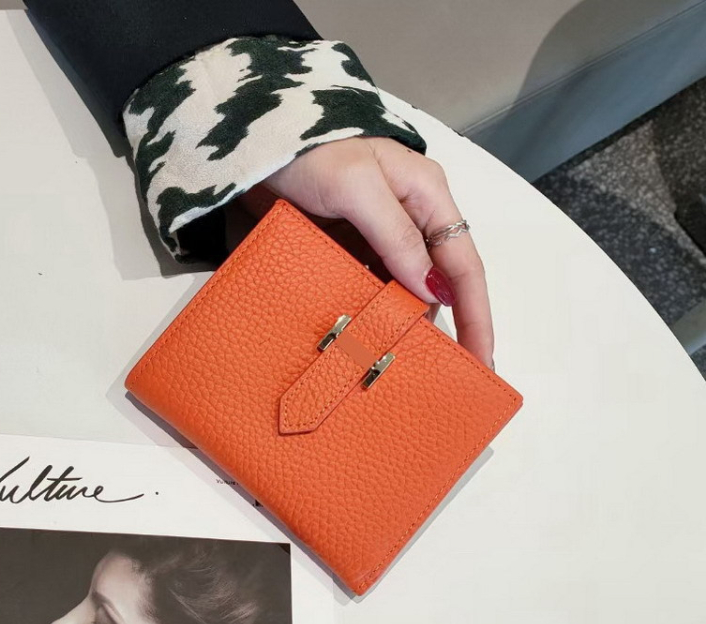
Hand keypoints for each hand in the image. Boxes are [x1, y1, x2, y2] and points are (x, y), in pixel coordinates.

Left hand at [236, 136, 494, 369]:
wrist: (250, 143)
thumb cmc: (309, 149)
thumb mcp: (357, 186)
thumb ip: (396, 236)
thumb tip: (434, 293)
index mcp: (427, 198)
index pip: (464, 266)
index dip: (476, 316)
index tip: (480, 362)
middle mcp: (408, 221)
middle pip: (435, 285)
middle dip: (437, 328)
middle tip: (431, 374)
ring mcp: (375, 240)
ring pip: (399, 293)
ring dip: (397, 325)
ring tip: (393, 364)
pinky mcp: (346, 251)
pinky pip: (365, 290)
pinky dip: (366, 315)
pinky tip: (361, 339)